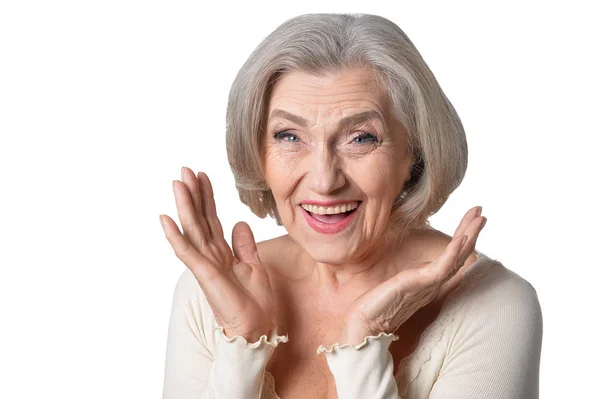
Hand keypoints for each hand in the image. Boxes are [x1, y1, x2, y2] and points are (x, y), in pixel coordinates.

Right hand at [159, 167, 275, 341]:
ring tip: (177, 183)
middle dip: (193, 194)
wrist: (258, 327)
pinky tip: (165, 218)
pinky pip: (187, 252)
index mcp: (223, 252)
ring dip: (184, 206)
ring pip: (192, 229)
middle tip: (184, 170)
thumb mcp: (254, 266)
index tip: (202, 175)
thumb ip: (245, 245)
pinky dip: (176, 236)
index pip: (212, 219)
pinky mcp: (205, 274)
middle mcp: (211, 255)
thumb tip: (239, 223)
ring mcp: (206, 264)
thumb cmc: (256, 302)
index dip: (207, 197)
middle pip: (199, 219)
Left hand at [338, 206, 485, 344]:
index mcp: (429, 281)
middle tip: (481, 211)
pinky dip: (453, 253)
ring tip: (479, 218)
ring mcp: (428, 283)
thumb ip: (410, 276)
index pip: (451, 256)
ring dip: (468, 236)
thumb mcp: (397, 284)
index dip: (463, 237)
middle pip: (458, 254)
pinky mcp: (419, 284)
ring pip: (455, 257)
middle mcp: (432, 282)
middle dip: (470, 232)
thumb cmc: (377, 306)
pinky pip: (441, 267)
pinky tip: (461, 239)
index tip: (473, 218)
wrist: (365, 323)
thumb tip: (415, 267)